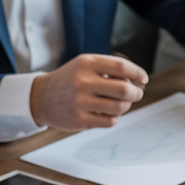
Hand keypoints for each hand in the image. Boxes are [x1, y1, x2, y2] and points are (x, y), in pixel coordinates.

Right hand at [29, 54, 147, 130]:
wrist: (41, 97)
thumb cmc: (70, 80)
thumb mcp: (85, 65)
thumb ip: (110, 68)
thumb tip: (139, 80)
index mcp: (86, 64)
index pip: (122, 67)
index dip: (138, 73)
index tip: (143, 78)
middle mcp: (82, 82)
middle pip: (124, 89)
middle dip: (137, 92)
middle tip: (137, 93)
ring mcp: (80, 102)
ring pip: (119, 107)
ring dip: (126, 105)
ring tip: (122, 102)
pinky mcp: (80, 120)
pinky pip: (110, 121)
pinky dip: (114, 117)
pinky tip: (107, 112)